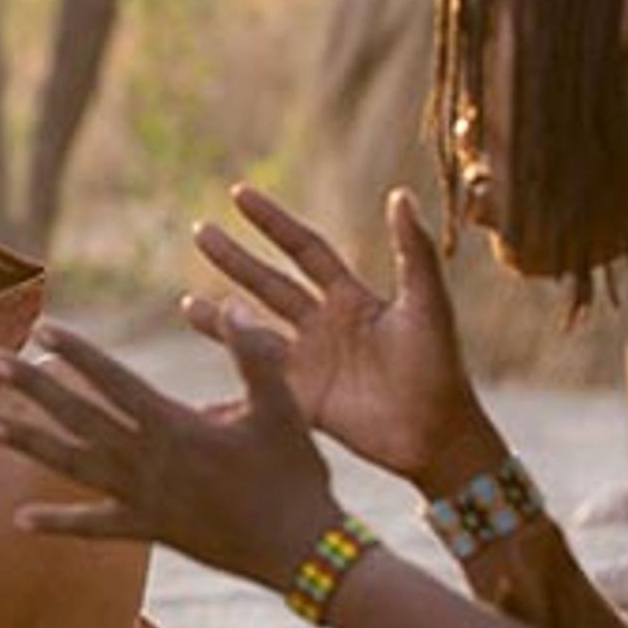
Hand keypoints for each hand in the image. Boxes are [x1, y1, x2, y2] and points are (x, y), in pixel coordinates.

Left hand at [0, 318, 348, 594]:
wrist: (303, 552)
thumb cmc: (297, 477)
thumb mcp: (284, 409)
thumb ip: (257, 357)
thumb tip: (234, 308)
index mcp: (177, 427)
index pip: (114, 381)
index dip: (78, 353)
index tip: (42, 328)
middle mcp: (149, 462)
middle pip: (79, 418)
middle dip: (33, 388)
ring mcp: (145, 499)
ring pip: (75, 466)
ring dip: (29, 445)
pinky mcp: (151, 530)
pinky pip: (95, 526)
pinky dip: (59, 521)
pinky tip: (20, 521)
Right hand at [187, 186, 497, 485]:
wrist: (437, 434)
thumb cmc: (441, 365)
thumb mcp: (428, 303)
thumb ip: (413, 251)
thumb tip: (400, 194)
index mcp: (351, 298)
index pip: (304, 249)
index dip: (272, 222)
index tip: (239, 194)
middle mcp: (325, 325)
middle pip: (269, 284)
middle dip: (234, 259)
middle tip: (198, 231)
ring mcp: (310, 364)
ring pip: (254, 334)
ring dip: (222, 320)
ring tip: (187, 305)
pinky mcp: (302, 402)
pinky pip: (256, 391)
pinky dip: (227, 395)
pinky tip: (199, 400)